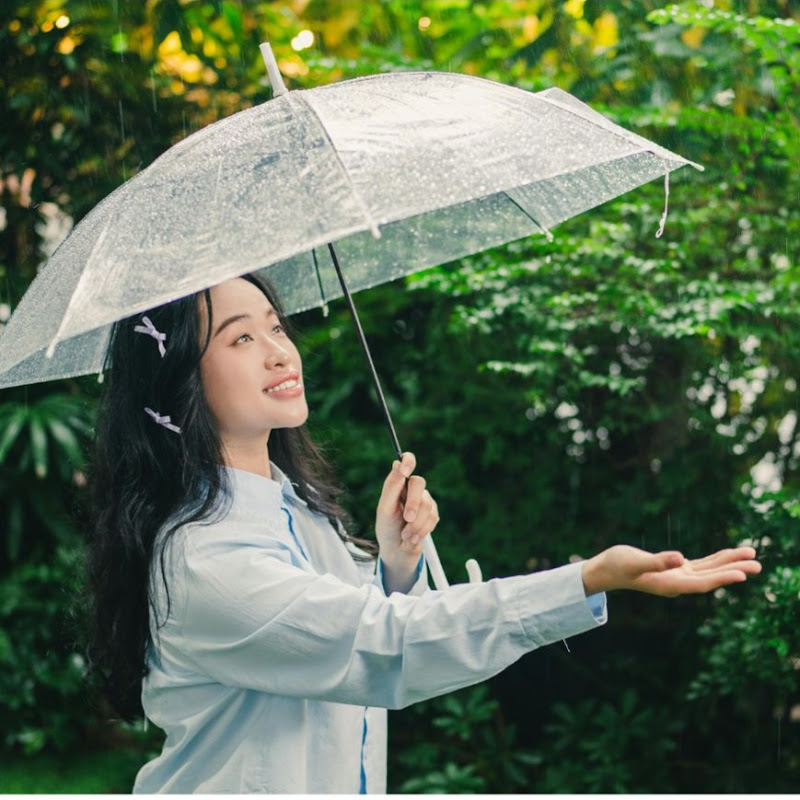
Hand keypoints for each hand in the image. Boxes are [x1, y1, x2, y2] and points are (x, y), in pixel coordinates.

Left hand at [375, 452, 438, 591]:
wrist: (397, 551)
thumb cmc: (387, 528)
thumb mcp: (385, 509)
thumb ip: (392, 486)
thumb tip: (397, 463)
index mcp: (398, 484)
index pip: (406, 462)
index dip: (408, 461)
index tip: (405, 469)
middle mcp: (412, 489)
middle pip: (419, 483)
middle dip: (413, 504)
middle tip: (406, 519)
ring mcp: (424, 501)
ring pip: (427, 504)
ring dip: (415, 524)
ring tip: (406, 535)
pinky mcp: (433, 514)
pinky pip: (433, 518)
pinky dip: (422, 530)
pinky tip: (413, 537)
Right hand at [581, 544, 761, 596]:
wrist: (605, 570)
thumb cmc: (617, 565)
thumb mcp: (634, 560)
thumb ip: (657, 560)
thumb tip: (679, 559)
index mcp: (669, 584)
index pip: (701, 583)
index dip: (722, 578)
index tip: (742, 574)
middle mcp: (677, 583)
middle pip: (711, 578)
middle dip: (734, 570)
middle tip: (758, 563)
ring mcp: (677, 576)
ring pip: (709, 570)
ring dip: (729, 563)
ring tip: (752, 556)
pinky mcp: (675, 569)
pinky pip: (701, 565)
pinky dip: (715, 560)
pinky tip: (727, 556)